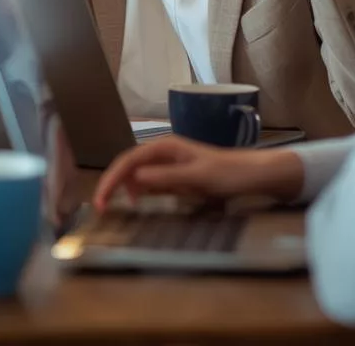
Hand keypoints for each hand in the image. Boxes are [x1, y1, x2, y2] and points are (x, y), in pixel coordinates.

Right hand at [92, 137, 304, 210]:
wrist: (254, 175)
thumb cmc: (229, 174)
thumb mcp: (197, 177)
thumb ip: (166, 177)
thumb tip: (134, 177)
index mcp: (165, 147)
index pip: (128, 161)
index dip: (111, 179)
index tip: (101, 201)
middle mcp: (163, 152)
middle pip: (127, 165)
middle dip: (111, 184)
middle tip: (100, 207)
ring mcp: (168, 164)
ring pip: (135, 173)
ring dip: (121, 187)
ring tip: (111, 206)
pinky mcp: (175, 176)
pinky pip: (149, 181)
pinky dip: (137, 191)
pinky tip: (136, 202)